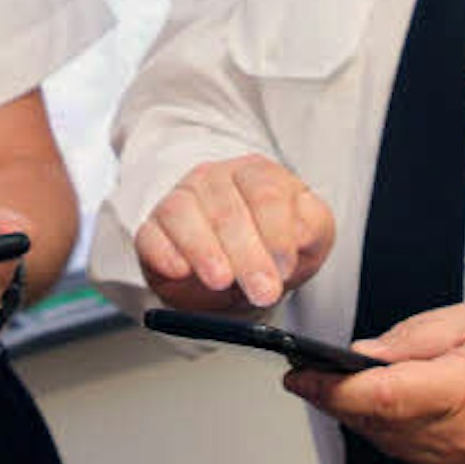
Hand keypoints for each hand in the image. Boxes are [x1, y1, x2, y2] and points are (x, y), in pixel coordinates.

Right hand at [135, 154, 334, 310]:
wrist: (237, 265)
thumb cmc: (274, 245)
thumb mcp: (309, 235)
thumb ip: (313, 227)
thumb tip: (300, 233)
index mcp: (257, 173)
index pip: (265, 193)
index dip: (277, 233)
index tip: (285, 268)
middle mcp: (215, 179)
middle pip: (227, 209)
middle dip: (247, 255)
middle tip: (262, 290)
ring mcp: (180, 200)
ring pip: (184, 214)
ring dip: (204, 250)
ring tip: (221, 280)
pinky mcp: (153, 229)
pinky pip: (151, 234)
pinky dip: (164, 252)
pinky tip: (180, 270)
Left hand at [283, 302, 464, 463]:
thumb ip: (414, 337)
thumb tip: (365, 352)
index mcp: (460, 390)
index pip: (377, 397)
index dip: (329, 389)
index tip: (300, 375)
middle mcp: (456, 434)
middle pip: (373, 424)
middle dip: (335, 400)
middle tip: (310, 374)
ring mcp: (460, 460)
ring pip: (387, 443)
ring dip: (358, 417)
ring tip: (338, 386)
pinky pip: (410, 454)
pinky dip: (387, 432)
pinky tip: (382, 408)